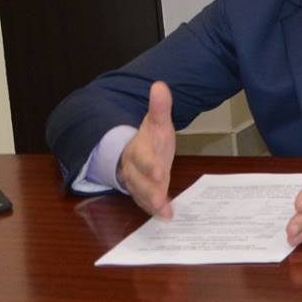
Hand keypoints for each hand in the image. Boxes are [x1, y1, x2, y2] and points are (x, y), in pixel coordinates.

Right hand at [117, 80, 177, 218]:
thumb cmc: (149, 138)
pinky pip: (147, 204)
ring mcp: (138, 183)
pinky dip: (156, 211)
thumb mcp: (157, 122)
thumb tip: (159, 85)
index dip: (150, 165)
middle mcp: (134, 169)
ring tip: (165, 212)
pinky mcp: (144, 194)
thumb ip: (160, 107)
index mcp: (138, 149)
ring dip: (152, 204)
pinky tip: (167, 216)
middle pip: (139, 181)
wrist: (134, 152)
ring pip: (141, 195)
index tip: (161, 171)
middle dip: (149, 191)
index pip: (142, 157)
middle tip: (161, 200)